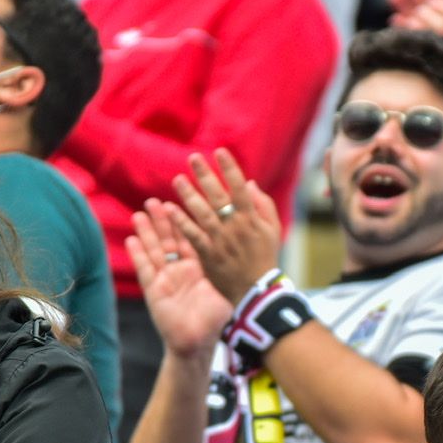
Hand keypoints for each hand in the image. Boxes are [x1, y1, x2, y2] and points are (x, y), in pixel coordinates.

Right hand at [126, 198, 231, 358]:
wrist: (198, 344)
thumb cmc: (214, 321)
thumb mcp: (223, 291)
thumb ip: (227, 272)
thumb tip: (243, 254)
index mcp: (197, 270)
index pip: (189, 241)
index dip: (183, 223)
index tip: (179, 203)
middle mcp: (180, 272)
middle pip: (168, 241)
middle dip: (161, 222)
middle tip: (154, 201)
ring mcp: (165, 280)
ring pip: (154, 251)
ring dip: (146, 233)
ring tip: (140, 213)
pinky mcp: (154, 291)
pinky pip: (145, 269)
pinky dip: (138, 254)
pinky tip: (131, 239)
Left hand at [165, 148, 282, 304]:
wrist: (256, 290)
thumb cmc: (265, 257)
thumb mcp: (272, 230)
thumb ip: (263, 205)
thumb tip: (249, 183)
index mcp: (251, 219)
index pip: (239, 188)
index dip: (229, 169)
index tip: (220, 151)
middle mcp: (235, 227)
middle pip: (218, 196)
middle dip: (205, 176)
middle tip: (193, 158)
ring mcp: (220, 241)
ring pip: (202, 213)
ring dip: (189, 195)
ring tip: (178, 179)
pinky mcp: (208, 255)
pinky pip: (193, 236)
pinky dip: (182, 222)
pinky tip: (170, 209)